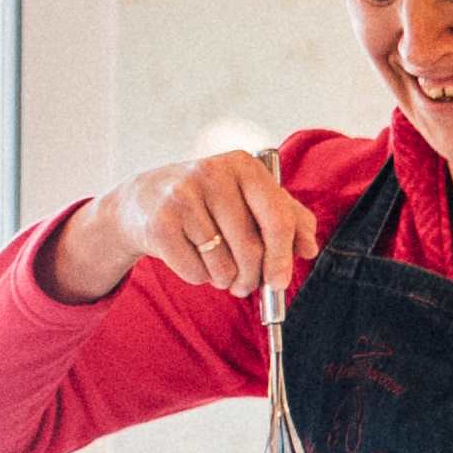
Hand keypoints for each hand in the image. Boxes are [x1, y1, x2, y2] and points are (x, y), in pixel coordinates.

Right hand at [48, 150, 317, 300]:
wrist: (143, 200)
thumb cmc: (207, 202)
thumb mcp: (248, 198)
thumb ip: (287, 217)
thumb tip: (310, 248)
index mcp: (244, 166)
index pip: (278, 218)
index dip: (283, 257)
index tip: (280, 282)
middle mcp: (213, 173)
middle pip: (251, 249)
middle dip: (253, 278)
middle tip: (247, 287)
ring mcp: (183, 195)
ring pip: (223, 265)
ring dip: (224, 279)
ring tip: (217, 268)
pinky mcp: (160, 221)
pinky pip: (195, 271)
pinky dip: (199, 277)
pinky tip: (192, 259)